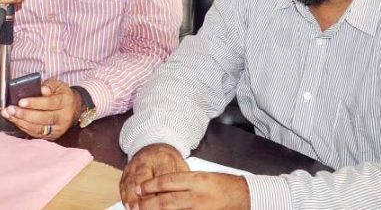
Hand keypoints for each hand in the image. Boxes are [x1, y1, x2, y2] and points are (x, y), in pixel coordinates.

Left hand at [0, 78, 78, 139]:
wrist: (73, 108)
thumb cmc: (61, 95)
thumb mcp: (58, 85)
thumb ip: (49, 85)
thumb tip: (42, 89)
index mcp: (65, 102)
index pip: (50, 103)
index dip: (35, 103)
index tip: (21, 101)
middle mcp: (63, 118)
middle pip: (43, 118)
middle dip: (24, 114)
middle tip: (11, 109)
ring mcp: (57, 129)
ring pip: (38, 128)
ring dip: (20, 122)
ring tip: (8, 114)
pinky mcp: (51, 136)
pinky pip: (36, 134)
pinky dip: (23, 127)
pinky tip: (14, 120)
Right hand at [120, 143, 188, 206]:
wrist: (155, 147)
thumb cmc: (169, 162)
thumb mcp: (180, 168)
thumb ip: (181, 183)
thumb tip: (184, 199)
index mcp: (164, 159)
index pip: (162, 177)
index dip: (162, 192)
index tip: (164, 203)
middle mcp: (146, 160)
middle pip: (143, 178)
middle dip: (143, 195)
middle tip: (144, 208)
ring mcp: (134, 165)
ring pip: (131, 181)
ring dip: (131, 197)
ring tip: (134, 208)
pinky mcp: (126, 170)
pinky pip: (123, 183)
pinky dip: (124, 195)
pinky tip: (127, 204)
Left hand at [133, 172, 248, 209]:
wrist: (244, 197)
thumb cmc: (221, 184)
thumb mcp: (200, 176)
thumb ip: (181, 182)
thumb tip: (159, 187)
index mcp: (196, 180)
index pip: (167, 181)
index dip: (150, 185)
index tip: (139, 188)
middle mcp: (197, 196)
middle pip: (167, 201)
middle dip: (148, 204)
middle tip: (136, 205)